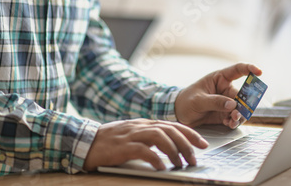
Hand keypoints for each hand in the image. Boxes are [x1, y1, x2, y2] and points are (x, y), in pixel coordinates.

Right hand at [83, 119, 208, 170]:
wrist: (86, 141)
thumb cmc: (112, 142)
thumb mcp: (135, 135)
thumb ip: (151, 138)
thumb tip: (173, 148)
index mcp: (146, 123)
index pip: (174, 125)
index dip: (191, 133)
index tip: (204, 144)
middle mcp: (141, 126)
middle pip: (170, 130)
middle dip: (186, 144)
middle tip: (194, 159)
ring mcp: (132, 134)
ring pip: (160, 136)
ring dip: (174, 150)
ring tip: (181, 164)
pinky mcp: (122, 146)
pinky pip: (142, 150)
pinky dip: (155, 158)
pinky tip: (162, 167)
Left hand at [175, 63, 261, 128]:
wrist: (178, 114)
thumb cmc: (186, 100)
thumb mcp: (198, 100)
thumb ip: (215, 101)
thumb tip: (232, 105)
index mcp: (219, 78)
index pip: (238, 70)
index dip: (250, 69)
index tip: (259, 72)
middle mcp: (226, 89)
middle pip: (243, 94)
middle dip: (245, 102)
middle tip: (241, 110)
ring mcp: (226, 103)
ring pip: (241, 108)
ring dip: (240, 114)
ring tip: (233, 120)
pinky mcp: (225, 114)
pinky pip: (235, 118)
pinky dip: (234, 122)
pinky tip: (230, 124)